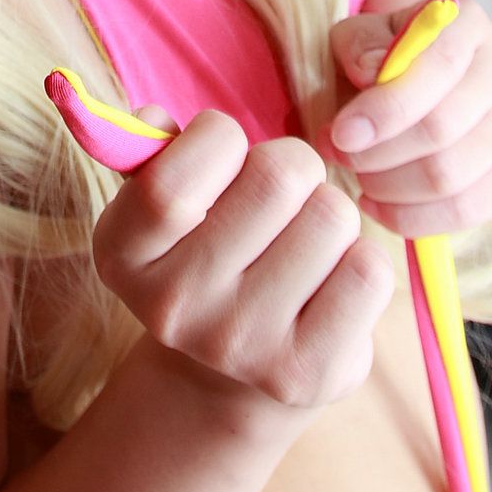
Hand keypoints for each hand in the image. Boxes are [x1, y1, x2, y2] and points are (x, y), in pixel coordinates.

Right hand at [92, 111, 395, 416]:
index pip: (171, 180)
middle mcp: (174, 307)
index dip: (217, 137)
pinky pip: (369, 270)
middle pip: (275, 178)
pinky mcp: (309, 373)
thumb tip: (153, 118)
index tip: (226, 149)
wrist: (232, 373)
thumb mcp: (158, 206)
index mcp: (122, 255)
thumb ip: (153, 152)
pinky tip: (332, 278)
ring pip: (331, 215)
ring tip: (305, 237)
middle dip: (291, 165)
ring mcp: (242, 346)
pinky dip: (362, 256)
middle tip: (280, 193)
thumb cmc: (203, 251)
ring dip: (329, 211)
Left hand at [323, 0, 491, 236]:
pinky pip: (471, 210)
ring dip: (392, 189)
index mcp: (468, 23)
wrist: (421, 74)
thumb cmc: (383, 54)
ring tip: (358, 180)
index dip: (385, 109)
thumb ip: (359, 46)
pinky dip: (417, 219)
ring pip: (454, 176)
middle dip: (379, 154)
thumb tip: (370, 73)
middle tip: (340, 158)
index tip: (340, 135)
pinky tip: (380, 207)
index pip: (437, 67)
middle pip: (443, 129)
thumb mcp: (360, 35)